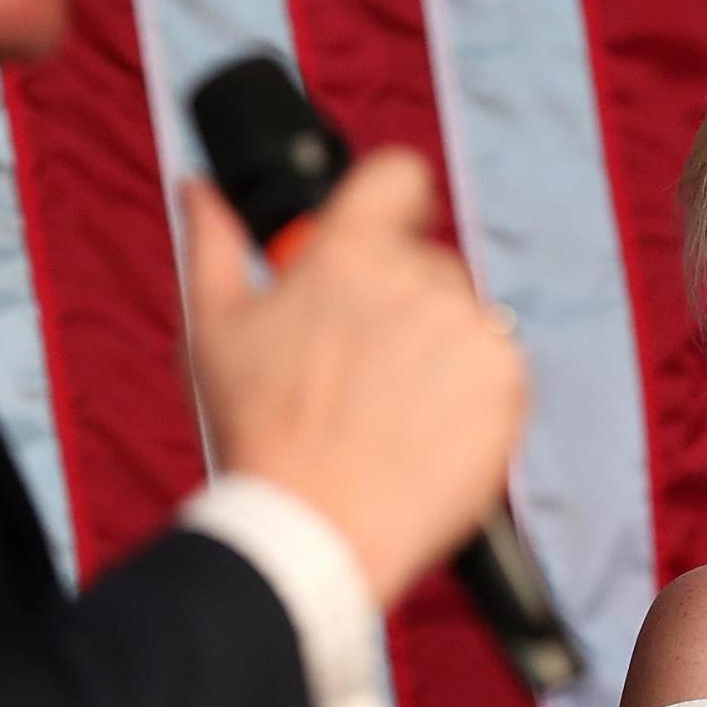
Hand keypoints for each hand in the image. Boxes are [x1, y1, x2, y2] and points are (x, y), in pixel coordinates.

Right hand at [183, 149, 525, 607]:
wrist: (314, 531)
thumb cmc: (258, 433)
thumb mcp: (213, 331)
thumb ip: (213, 244)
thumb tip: (199, 188)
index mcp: (348, 253)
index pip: (399, 175)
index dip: (390, 202)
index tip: (379, 239)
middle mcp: (417, 278)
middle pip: (428, 262)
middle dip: (399, 302)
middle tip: (359, 367)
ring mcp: (468, 329)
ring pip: (462, 317)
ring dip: (435, 350)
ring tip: (388, 411)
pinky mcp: (506, 382)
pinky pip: (496, 367)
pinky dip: (470, 395)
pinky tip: (424, 432)